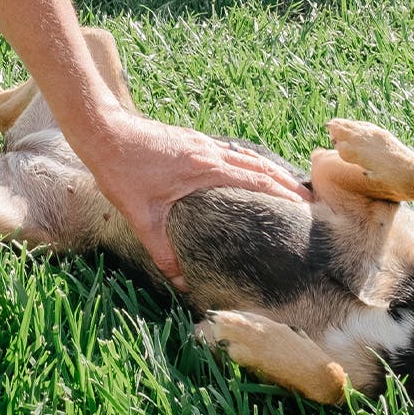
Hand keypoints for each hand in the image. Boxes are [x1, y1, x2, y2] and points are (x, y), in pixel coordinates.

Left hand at [76, 110, 313, 291]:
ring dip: (268, 170)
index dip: (283, 193)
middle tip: (311, 200)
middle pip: (259, 166)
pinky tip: (247, 171)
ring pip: (245, 156)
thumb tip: (180, 284)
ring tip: (288, 187)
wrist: (102, 130)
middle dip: (286, 183)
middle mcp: (209, 151)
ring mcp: (200, 142)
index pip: (256, 179)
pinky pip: (229, 151)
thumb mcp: (142, 216)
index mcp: (205, 168)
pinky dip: (247, 161)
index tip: (307, 206)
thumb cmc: (120, 170)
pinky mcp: (190, 139)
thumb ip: (162, 251)